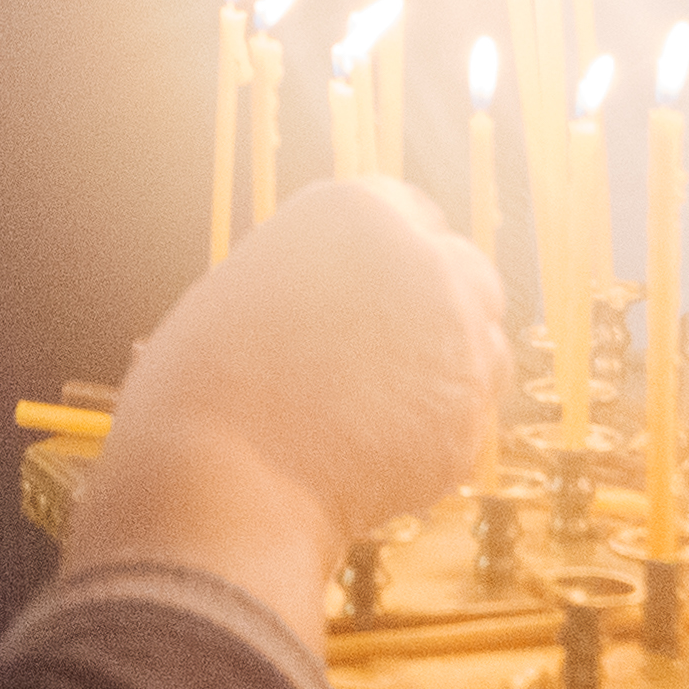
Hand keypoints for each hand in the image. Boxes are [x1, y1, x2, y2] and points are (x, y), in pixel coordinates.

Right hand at [65, 179, 506, 648]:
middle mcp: (421, 258)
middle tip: (389, 351)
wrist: (221, 480)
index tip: (382, 289)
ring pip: (483, 342)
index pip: (412, 212)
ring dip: (448, 365)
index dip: (397, 256)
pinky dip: (439, 429)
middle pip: (463, 270)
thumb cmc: (205, 388)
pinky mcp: (469, 415)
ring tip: (376, 406)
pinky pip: (470, 415)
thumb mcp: (249, 286)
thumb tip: (347, 293)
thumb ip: (317, 273)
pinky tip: (380, 449)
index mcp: (355, 208)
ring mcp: (456, 337)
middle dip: (439, 305)